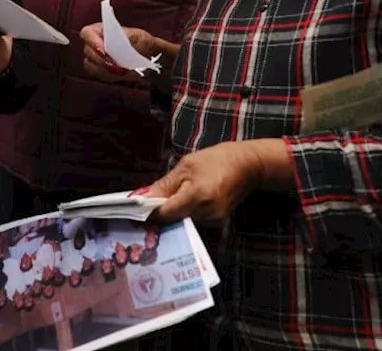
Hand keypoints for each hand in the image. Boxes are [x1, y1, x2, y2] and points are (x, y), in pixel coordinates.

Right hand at [80, 24, 178, 83]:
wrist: (147, 55)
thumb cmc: (141, 41)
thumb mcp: (138, 36)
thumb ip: (127, 37)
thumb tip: (121, 41)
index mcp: (100, 29)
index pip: (87, 33)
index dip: (92, 41)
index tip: (104, 50)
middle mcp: (93, 43)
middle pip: (88, 51)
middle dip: (101, 60)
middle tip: (115, 65)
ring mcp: (94, 57)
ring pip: (90, 64)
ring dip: (104, 69)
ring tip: (121, 71)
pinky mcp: (97, 70)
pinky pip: (97, 74)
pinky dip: (107, 75)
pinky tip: (119, 74)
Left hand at [143, 139, 291, 224]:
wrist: (248, 166)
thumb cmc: (216, 160)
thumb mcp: (186, 165)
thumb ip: (164, 185)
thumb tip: (141, 198)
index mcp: (197, 196)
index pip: (164, 213)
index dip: (148, 213)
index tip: (133, 210)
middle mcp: (206, 213)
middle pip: (172, 221)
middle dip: (157, 214)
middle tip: (143, 208)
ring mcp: (214, 220)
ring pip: (181, 222)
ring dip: (170, 215)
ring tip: (162, 203)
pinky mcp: (217, 222)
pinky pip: (192, 221)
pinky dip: (183, 214)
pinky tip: (179, 204)